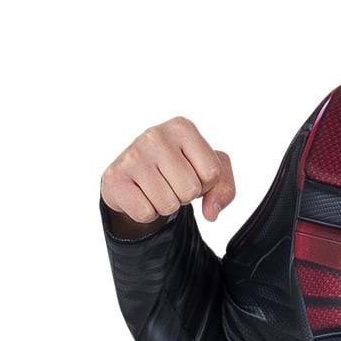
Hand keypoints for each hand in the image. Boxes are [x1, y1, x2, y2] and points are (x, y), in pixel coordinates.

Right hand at [101, 117, 236, 227]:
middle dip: (184, 196)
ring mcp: (132, 155)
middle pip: (190, 190)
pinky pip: (146, 213)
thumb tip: (211, 213)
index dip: (205, 184)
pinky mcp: (115, 178)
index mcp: (182, 127)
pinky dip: (147, 213)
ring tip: (155, 188)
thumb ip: (224, 188)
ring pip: (169, 205)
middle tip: (170, 183)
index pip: (212, 173)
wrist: (133, 178)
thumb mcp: (208, 172)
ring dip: (165, 205)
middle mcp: (155, 135)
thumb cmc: (176, 170)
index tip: (190, 173)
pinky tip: (140, 195)